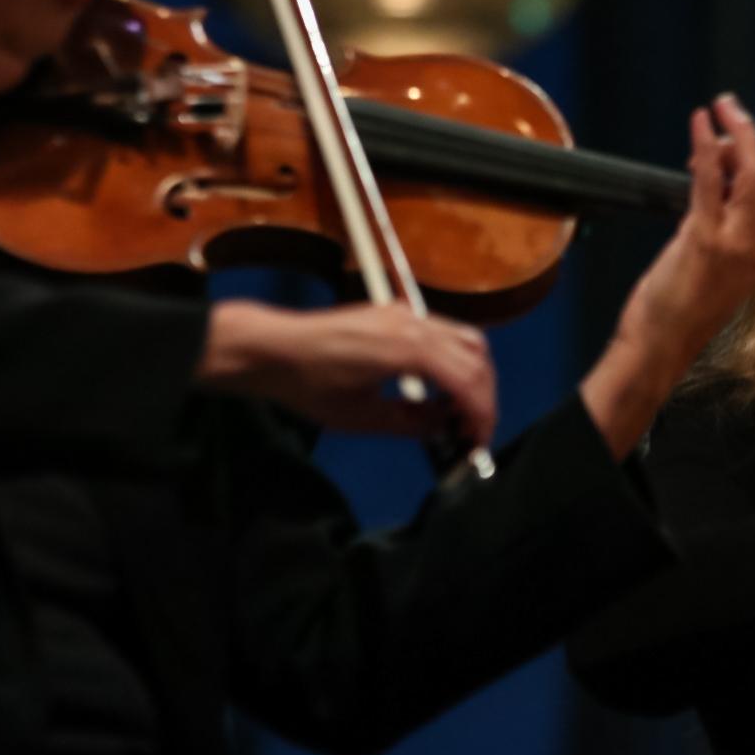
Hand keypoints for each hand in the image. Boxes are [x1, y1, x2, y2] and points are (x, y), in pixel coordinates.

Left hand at [195, 299, 495, 446]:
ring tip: (460, 411)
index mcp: (406, 348)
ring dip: (472, 375)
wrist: (272, 348)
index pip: (466, 379)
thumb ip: (411, 423)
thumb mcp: (360, 417)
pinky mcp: (394, 313)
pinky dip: (454, 359)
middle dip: (482, 395)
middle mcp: (412, 322)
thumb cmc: (308, 384)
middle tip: (474, 430)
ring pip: (464, 338)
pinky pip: (441, 331)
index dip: (480, 413)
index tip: (479, 442)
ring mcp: (404, 313)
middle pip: (475, 354)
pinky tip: (439, 387)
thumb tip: (445, 427)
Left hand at [580, 93, 754, 456]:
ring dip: (736, 134)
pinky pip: (712, 179)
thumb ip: (726, 232)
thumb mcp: (717, 273)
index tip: (727, 159)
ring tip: (714, 115)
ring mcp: (736, 243)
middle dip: (749, 139)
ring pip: (752, 173)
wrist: (660, 347)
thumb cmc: (681, 312)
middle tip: (728, 113)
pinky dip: (708, 143)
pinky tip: (702, 119)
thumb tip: (719, 191)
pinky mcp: (704, 237)